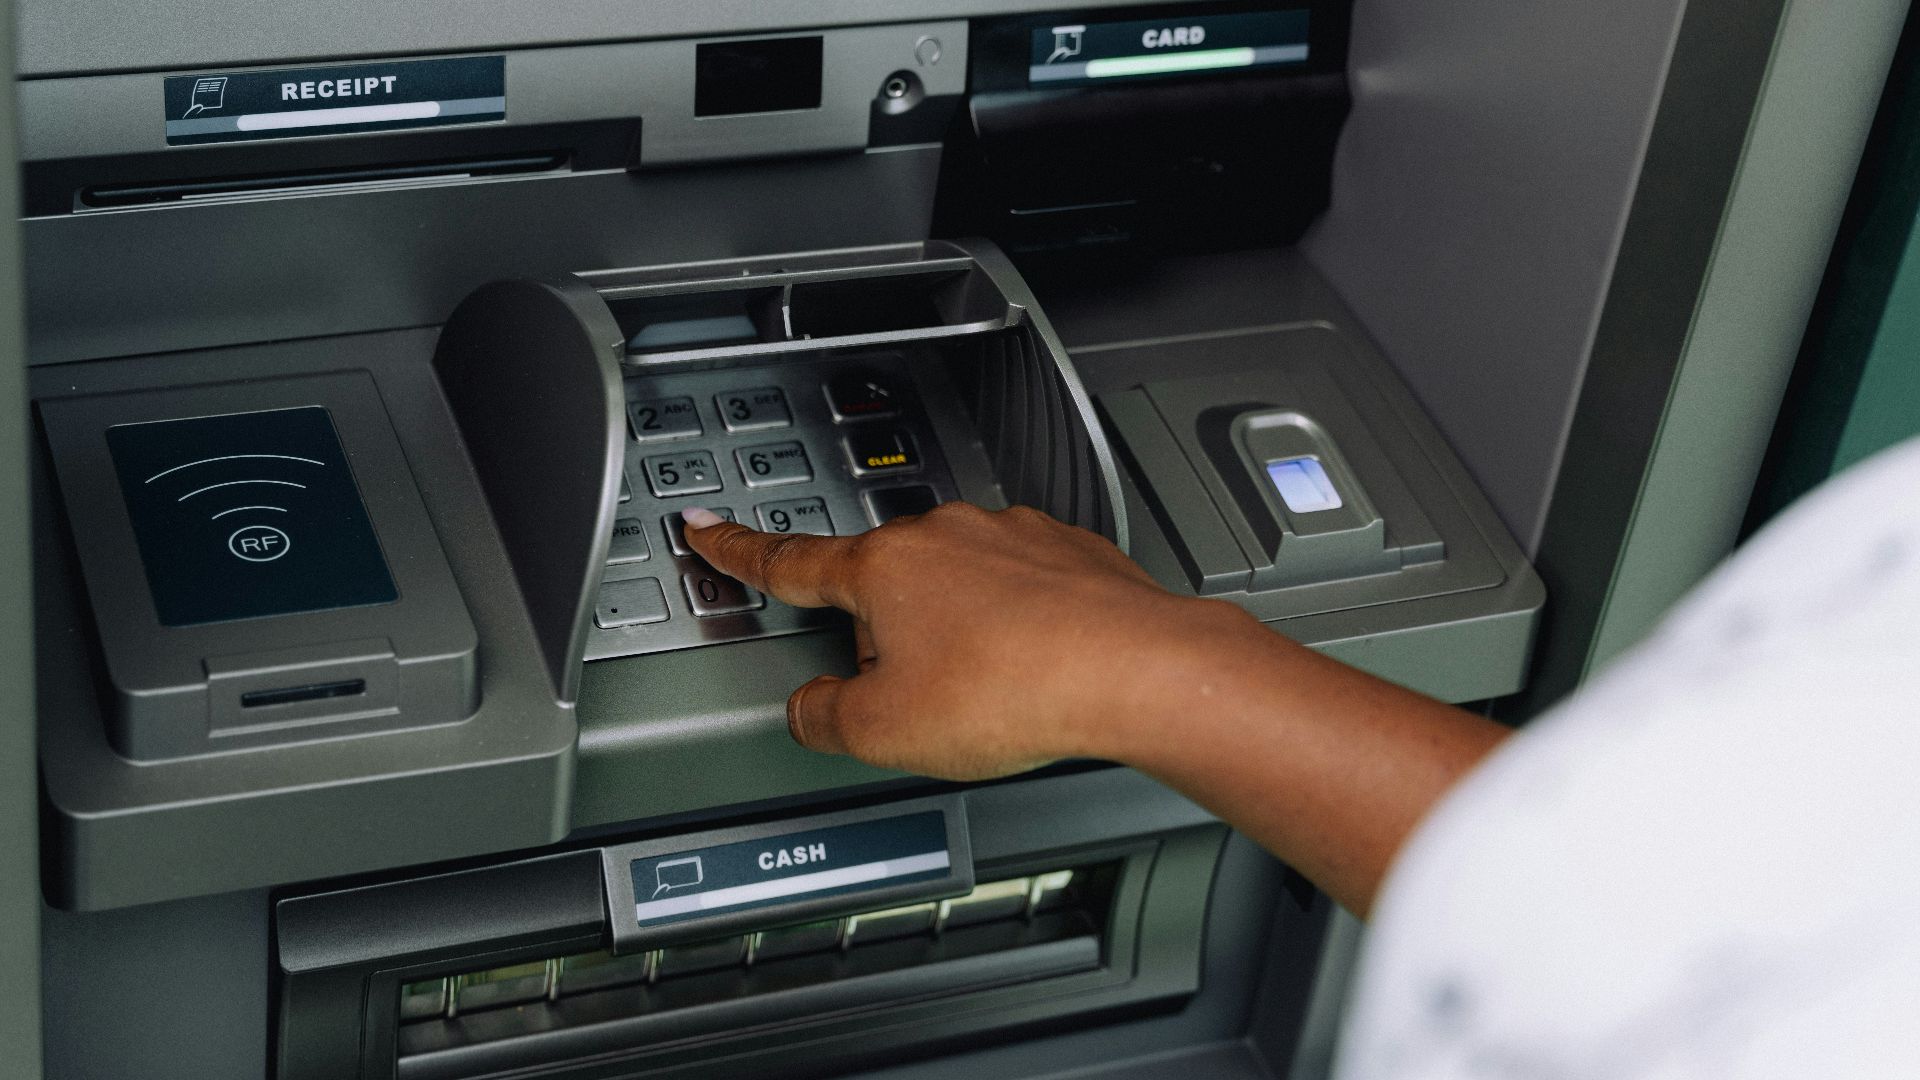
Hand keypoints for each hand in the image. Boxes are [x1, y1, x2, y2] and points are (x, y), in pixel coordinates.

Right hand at [683, 500, 1510, 915]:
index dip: (740, 552)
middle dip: (887, 638)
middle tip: (916, 696)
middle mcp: (946, 533)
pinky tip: (1037, 673)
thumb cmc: (1019, 690)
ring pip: (958, 589)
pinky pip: (1023, 593)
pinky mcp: (1072, 553)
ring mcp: (1013, 536)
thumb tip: (815, 707)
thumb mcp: (885, 732)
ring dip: (960, 636)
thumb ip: (826, 718)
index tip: (709, 529)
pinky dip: (1020, 630)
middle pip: (885, 587)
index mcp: (884, 567)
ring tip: (993, 695)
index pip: (790, 560)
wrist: (1139, 671)